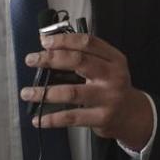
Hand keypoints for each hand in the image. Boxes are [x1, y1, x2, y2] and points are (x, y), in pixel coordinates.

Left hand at [20, 33, 153, 148]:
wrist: (132, 115)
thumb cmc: (112, 86)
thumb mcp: (108, 67)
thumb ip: (87, 56)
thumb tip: (50, 48)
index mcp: (114, 59)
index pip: (88, 43)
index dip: (64, 40)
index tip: (44, 42)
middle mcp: (113, 76)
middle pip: (79, 62)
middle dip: (51, 59)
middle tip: (31, 60)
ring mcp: (108, 97)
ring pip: (72, 92)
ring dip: (45, 92)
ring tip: (26, 92)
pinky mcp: (102, 117)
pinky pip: (72, 117)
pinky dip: (52, 118)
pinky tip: (38, 119)